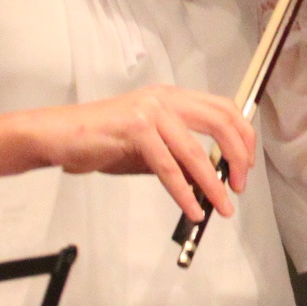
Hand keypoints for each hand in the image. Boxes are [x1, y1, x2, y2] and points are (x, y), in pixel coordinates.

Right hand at [20, 86, 255, 220]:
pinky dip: (184, 192)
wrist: (60, 135)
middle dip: (237, 156)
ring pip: (195, 152)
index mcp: (173, 97)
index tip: (246, 164)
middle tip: (239, 186)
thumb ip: (178, 156)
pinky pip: (168, 167)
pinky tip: (192, 208)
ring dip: (213, 184)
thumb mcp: (149, 146)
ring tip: (222, 207)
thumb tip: (209, 180)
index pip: (223, 109)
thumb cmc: (102, 140)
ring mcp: (150, 111)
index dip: (242, 136)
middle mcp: (166, 98)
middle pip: (221, 122)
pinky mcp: (135, 128)